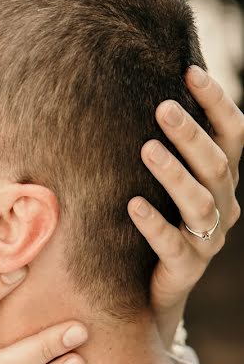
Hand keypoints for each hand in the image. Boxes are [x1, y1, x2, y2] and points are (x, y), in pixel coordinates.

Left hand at [128, 66, 242, 347]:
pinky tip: (133, 205)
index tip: (190, 71)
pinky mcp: (185, 268)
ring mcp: (207, 240)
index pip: (232, 134)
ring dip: (174, 173)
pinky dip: (154, 223)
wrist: (149, 293)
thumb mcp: (160, 184)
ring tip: (146, 148)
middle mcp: (222, 206)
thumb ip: (158, 148)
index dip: (216, 103)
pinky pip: (173, 245)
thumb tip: (130, 93)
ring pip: (200, 203)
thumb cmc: (151, 224)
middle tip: (163, 107)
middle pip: (217, 165)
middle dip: (191, 134)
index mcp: (221, 180)